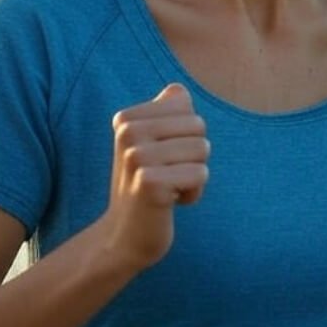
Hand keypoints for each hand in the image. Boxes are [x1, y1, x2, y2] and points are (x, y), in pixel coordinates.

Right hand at [104, 83, 209, 272]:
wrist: (124, 237)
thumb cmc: (146, 186)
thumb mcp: (151, 144)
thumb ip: (166, 112)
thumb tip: (179, 90)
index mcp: (126, 117)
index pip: (186, 108)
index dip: (185, 136)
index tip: (162, 158)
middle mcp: (128, 132)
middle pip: (198, 126)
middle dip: (194, 155)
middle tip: (167, 176)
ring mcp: (136, 157)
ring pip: (202, 149)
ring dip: (194, 176)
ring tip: (168, 189)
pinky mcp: (150, 183)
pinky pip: (200, 174)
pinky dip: (193, 194)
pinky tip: (169, 204)